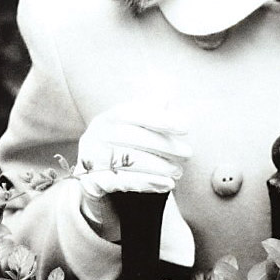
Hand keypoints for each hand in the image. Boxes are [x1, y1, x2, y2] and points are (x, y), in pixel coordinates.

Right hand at [75, 101, 191, 238]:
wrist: (98, 178)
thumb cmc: (124, 147)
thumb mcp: (135, 127)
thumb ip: (150, 111)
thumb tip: (166, 95)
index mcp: (108, 117)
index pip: (134, 113)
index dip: (160, 119)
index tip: (186, 127)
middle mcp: (96, 134)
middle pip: (132, 137)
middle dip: (163, 145)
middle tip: (188, 153)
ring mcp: (92, 158)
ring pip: (128, 160)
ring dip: (158, 166)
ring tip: (179, 171)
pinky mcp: (92, 181)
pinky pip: (122, 182)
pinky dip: (147, 182)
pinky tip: (167, 184)